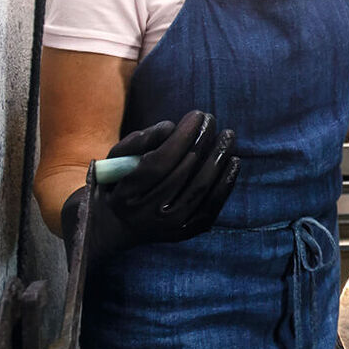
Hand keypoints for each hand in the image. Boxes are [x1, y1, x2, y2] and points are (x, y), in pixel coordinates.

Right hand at [61, 110, 239, 261]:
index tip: (196, 115)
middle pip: (184, 173)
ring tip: (227, 136)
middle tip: (211, 119)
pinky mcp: (186, 232)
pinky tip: (234, 161)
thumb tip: (171, 127)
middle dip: (202, 141)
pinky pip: (211, 206)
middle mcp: (149, 215)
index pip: (160, 163)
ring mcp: (170, 227)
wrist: (114, 227)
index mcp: (126, 196)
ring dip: (218, 158)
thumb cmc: (117, 183)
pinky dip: (226, 183)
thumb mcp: (115, 159)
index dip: (182, 137)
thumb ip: (140, 140)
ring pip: (201, 189)